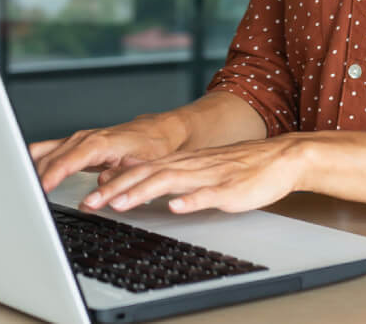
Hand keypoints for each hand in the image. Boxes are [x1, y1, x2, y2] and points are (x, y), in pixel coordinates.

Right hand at [29, 113, 187, 193]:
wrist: (159, 131)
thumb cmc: (153, 146)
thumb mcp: (142, 164)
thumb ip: (119, 176)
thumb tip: (99, 189)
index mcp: (98, 143)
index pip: (66, 161)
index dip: (50, 176)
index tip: (38, 190)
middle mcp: (84, 139)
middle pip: (50, 158)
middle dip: (34, 177)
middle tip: (24, 199)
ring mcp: (78, 140)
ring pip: (45, 153)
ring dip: (31, 169)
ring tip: (21, 189)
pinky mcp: (76, 145)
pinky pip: (49, 151)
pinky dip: (37, 163)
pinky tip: (29, 175)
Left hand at [79, 136, 311, 214]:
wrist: (278, 159)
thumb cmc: (238, 168)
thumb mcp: (197, 170)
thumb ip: (168, 176)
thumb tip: (135, 182)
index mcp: (180, 163)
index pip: (138, 171)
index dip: (111, 183)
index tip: (87, 195)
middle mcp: (189, 166)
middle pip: (145, 175)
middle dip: (115, 190)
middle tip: (89, 204)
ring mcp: (208, 176)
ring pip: (169, 182)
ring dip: (142, 192)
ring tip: (119, 204)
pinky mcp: (230, 189)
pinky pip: (207, 195)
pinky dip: (190, 200)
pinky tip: (175, 207)